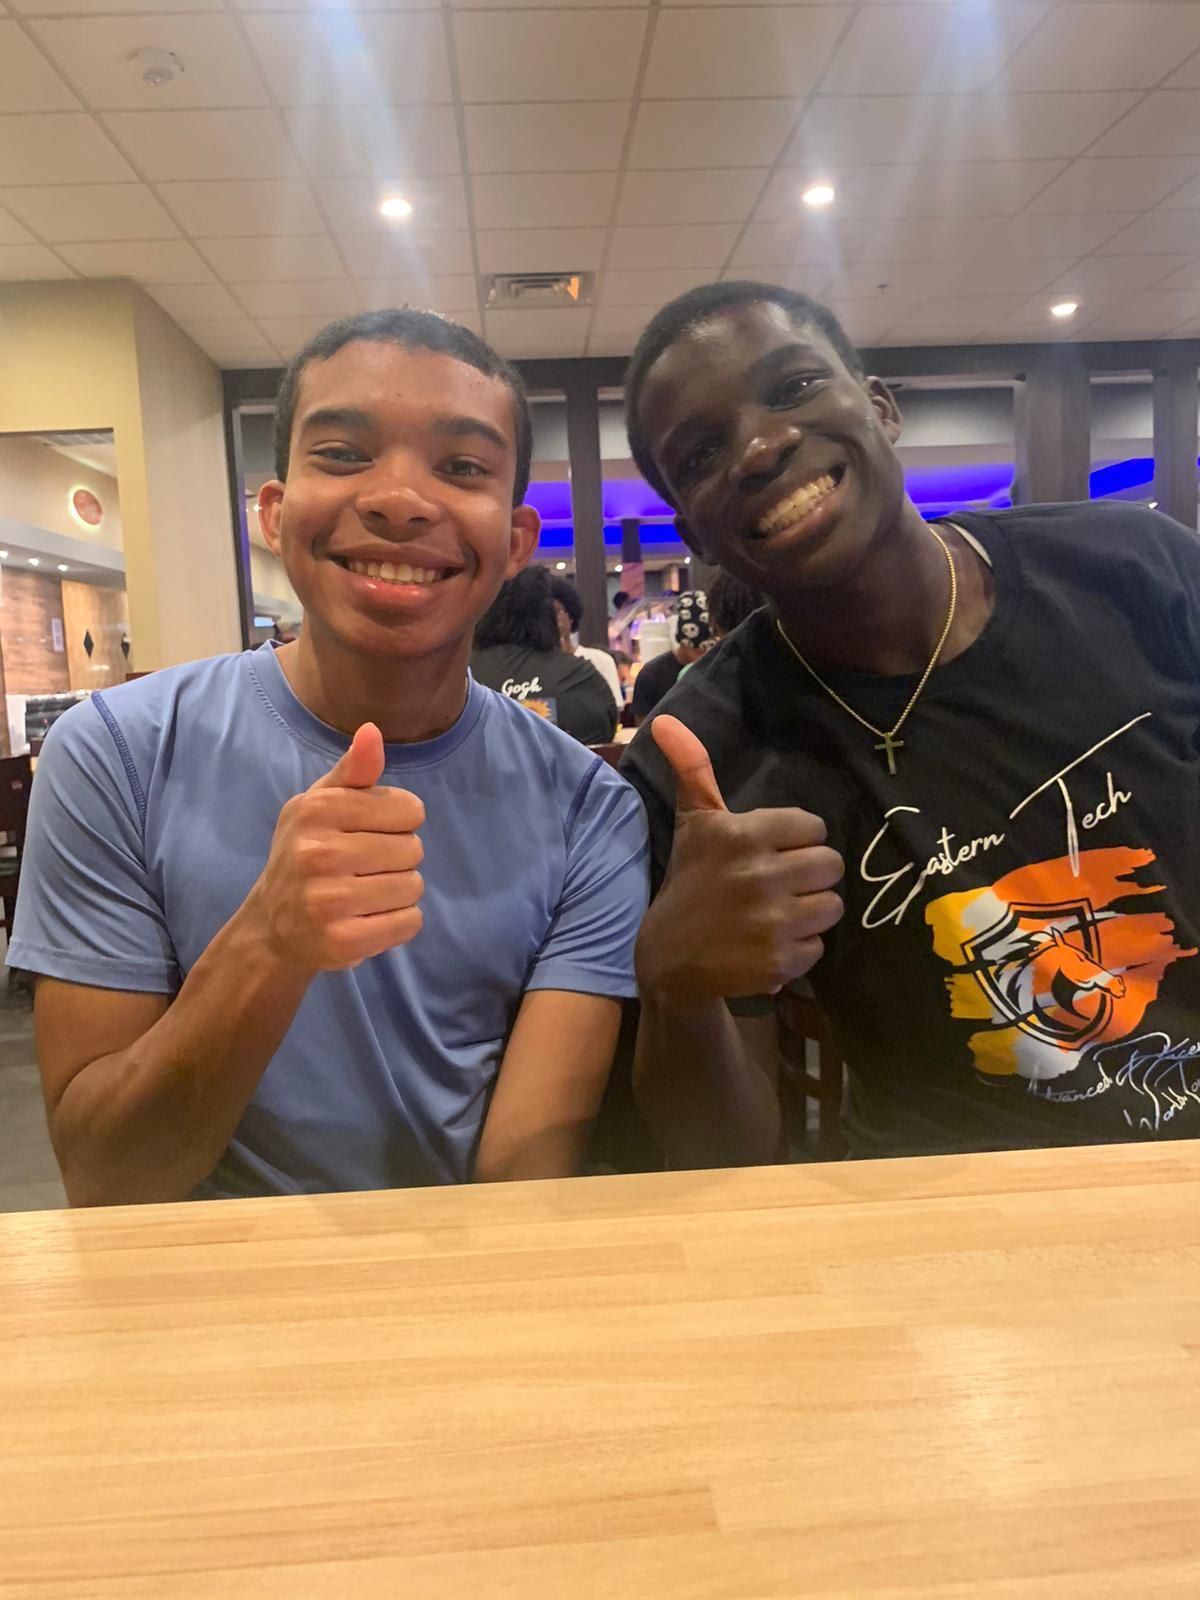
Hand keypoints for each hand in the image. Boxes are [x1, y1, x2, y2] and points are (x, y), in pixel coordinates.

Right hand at [248, 724, 424, 972]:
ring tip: (366, 893)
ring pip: (414, 886)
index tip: (371, 831)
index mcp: (318, 810)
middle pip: (414, 849)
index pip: (410, 809)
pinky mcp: (344, 941)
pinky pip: (410, 922)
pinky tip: (369, 918)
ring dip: (399, 891)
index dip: (398, 821)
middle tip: (364, 867)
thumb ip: (352, 770)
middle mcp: (320, 853)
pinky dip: (399, 922)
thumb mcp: (320, 804)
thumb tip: (372, 731)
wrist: (273, 926)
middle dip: (398, 858)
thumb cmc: (305, 852)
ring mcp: (330, 901)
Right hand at [637, 716, 842, 1000]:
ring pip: (832, 906)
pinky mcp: (779, 961)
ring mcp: (771, 921)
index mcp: (741, 834)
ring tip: (779, 915)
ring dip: (810, 913)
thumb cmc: (690, 883)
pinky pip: (819, 946)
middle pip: (830, 865)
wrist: (669, 960)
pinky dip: (799, 949)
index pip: (813, 828)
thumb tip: (667, 720)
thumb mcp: (692, 824)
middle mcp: (758, 874)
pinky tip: (770, 945)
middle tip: (780, 886)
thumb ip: (693, 770)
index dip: (798, 842)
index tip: (773, 854)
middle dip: (809, 876)